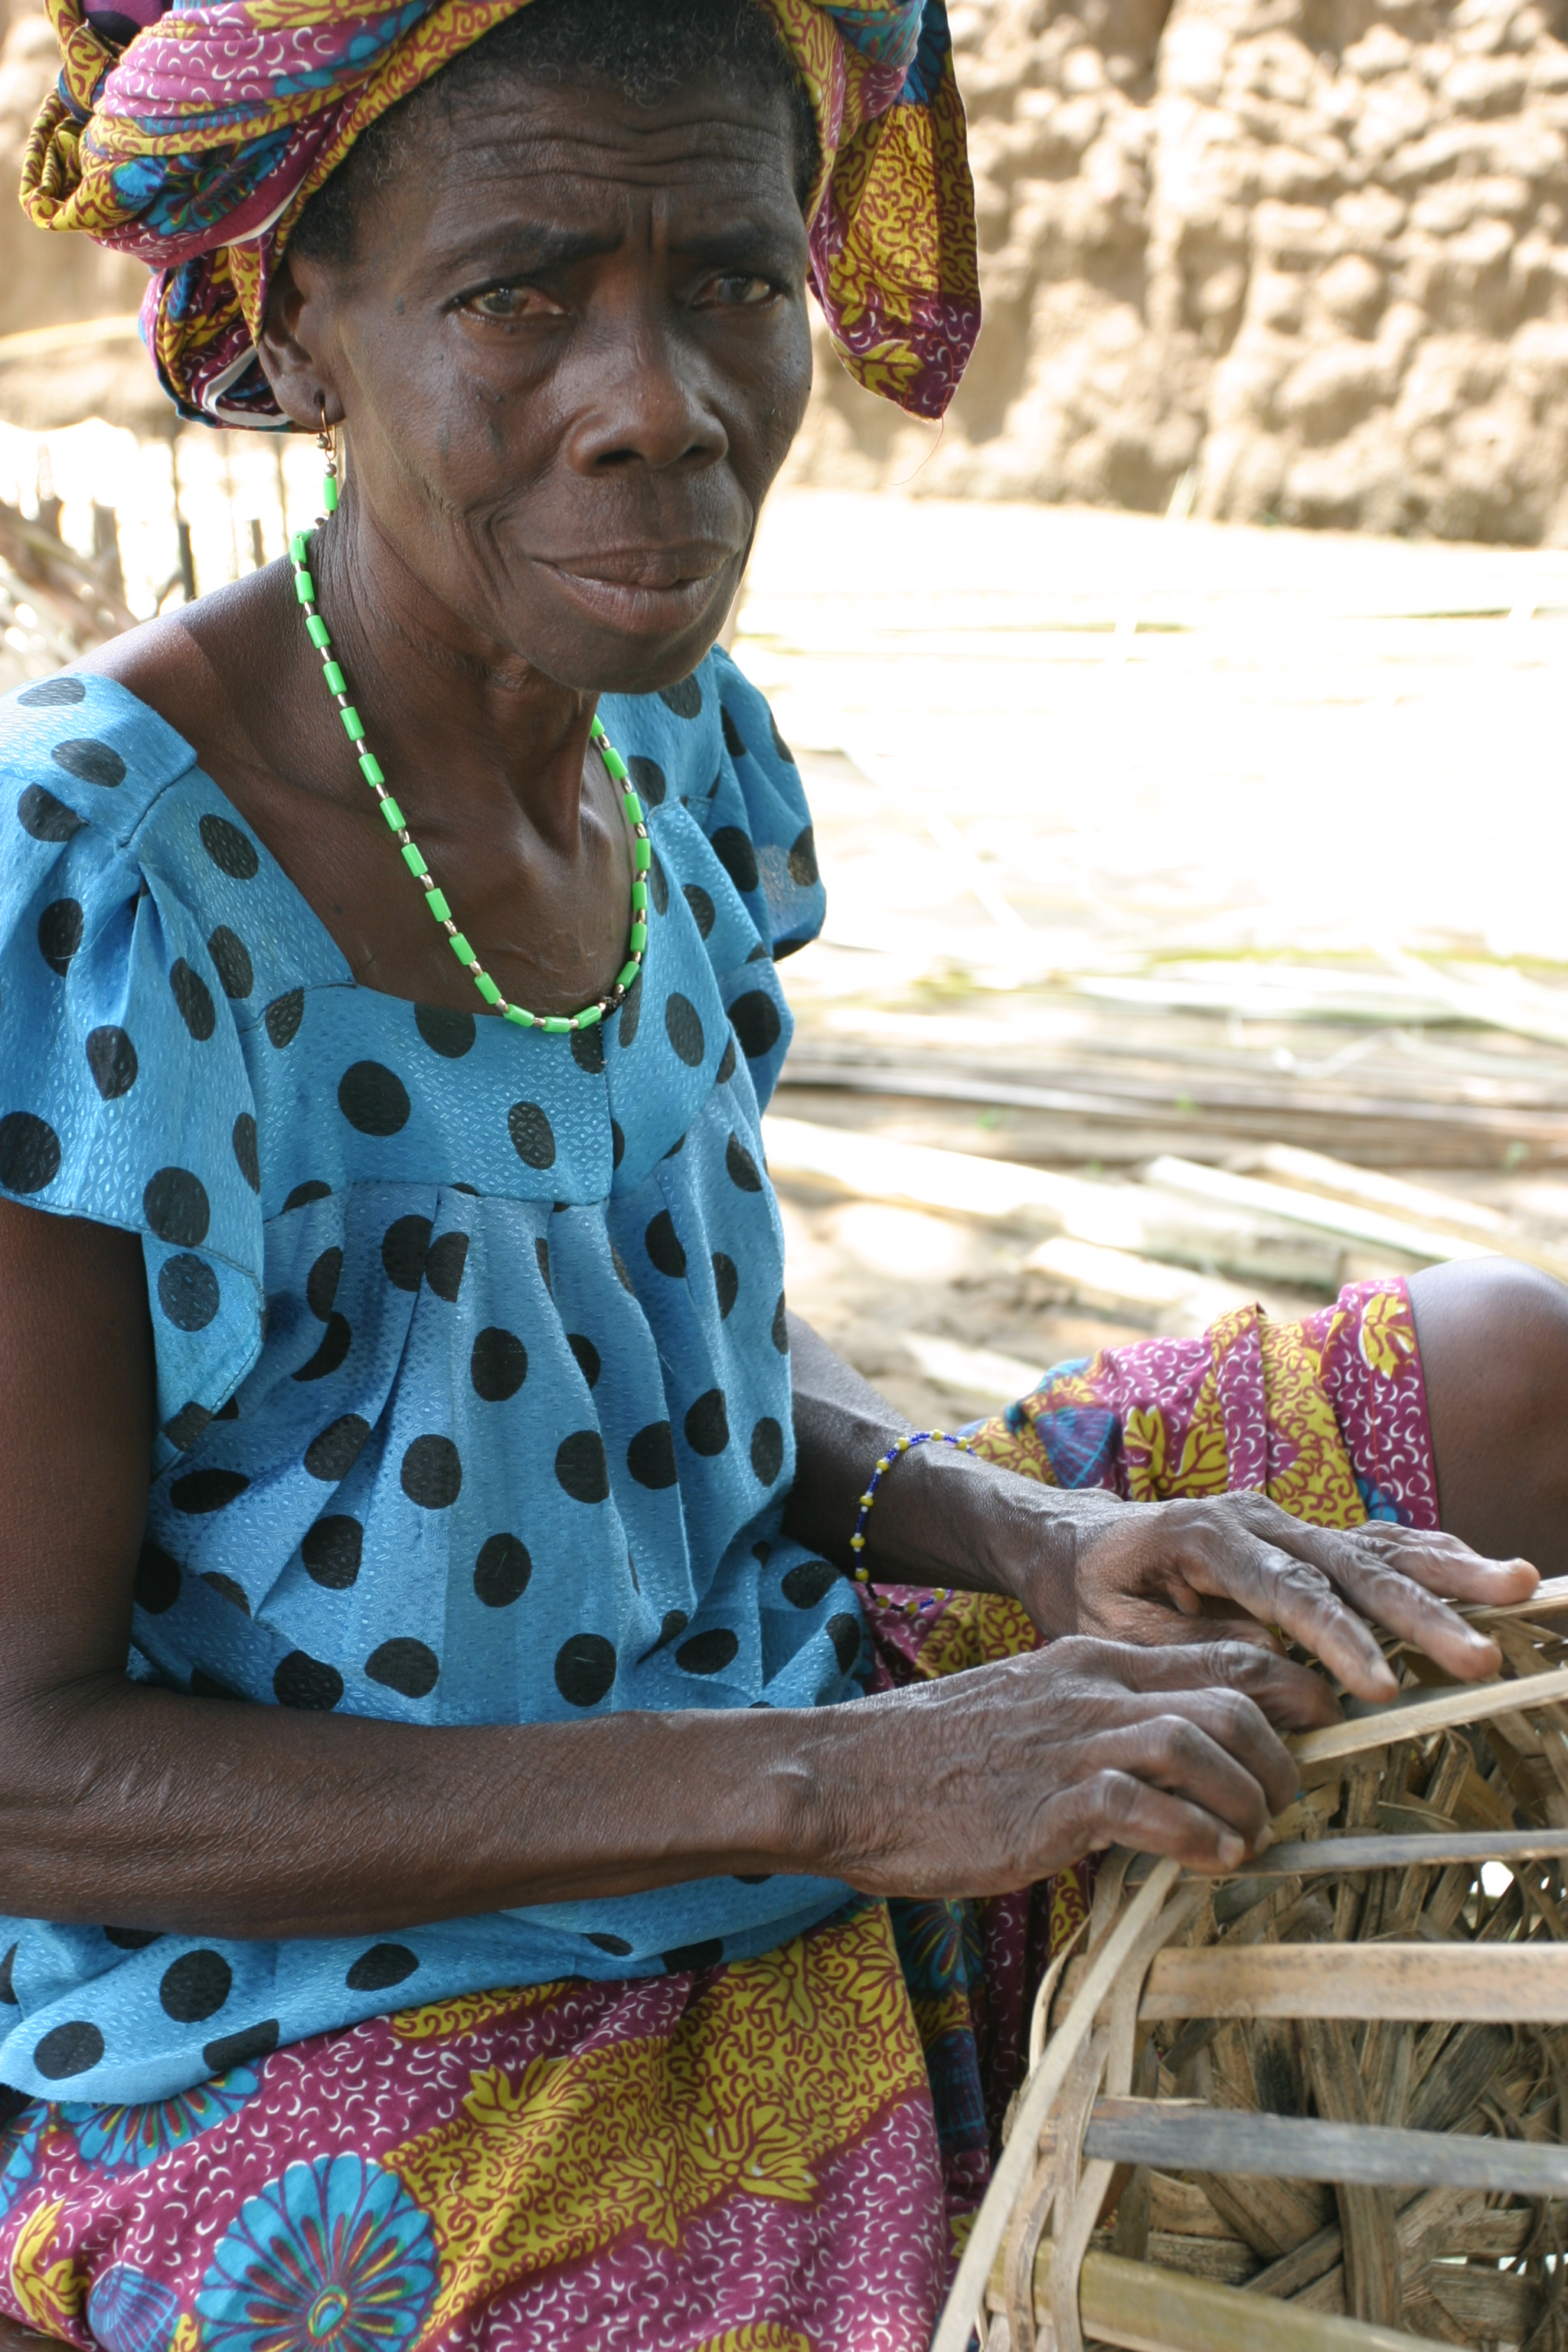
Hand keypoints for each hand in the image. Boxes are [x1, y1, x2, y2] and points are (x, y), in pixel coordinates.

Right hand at [814, 1637, 1334, 1898]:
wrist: (850, 1775)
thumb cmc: (938, 1758)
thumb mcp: (1032, 1711)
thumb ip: (1099, 1719)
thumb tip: (1169, 1758)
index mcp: (1093, 1659)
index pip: (1221, 1653)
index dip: (1289, 1690)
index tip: (1318, 1728)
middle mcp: (1095, 1687)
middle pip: (1234, 1695)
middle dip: (1284, 1754)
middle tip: (1287, 1802)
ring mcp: (1075, 1740)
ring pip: (1206, 1745)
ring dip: (1249, 1800)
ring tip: (1249, 1840)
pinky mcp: (1054, 1802)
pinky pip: (1156, 1810)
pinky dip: (1199, 1838)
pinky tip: (1207, 1861)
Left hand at [1013, 1488, 1537, 1701]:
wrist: (1075, 1540)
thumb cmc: (1092, 1594)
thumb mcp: (1118, 1631)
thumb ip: (1195, 1650)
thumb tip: (1275, 1679)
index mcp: (1204, 1536)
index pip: (1286, 1592)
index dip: (1338, 1640)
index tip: (1384, 1687)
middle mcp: (1257, 1517)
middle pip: (1349, 1565)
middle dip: (1419, 1613)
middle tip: (1480, 1655)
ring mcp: (1287, 1522)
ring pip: (1377, 1546)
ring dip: (1450, 1572)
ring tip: (1521, 1586)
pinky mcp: (1307, 1538)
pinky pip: (1377, 1545)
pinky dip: (1435, 1557)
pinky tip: (1487, 1573)